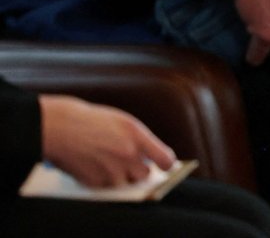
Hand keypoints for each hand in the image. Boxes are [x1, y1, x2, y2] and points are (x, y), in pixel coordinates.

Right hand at [38, 95, 175, 187]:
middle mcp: (127, 155)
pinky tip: (94, 165)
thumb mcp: (123, 122)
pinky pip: (107, 188)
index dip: (167, 165)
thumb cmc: (92, 122)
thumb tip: (153, 159)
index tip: (166, 165)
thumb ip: (140, 140)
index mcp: (137, 136)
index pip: (165, 159)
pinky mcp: (95, 182)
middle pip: (145, 175)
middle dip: (140, 170)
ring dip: (120, 176)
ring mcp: (111, 170)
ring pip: (126, 183)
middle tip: (128, 161)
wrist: (61, 127)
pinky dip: (103, 181)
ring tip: (106, 160)